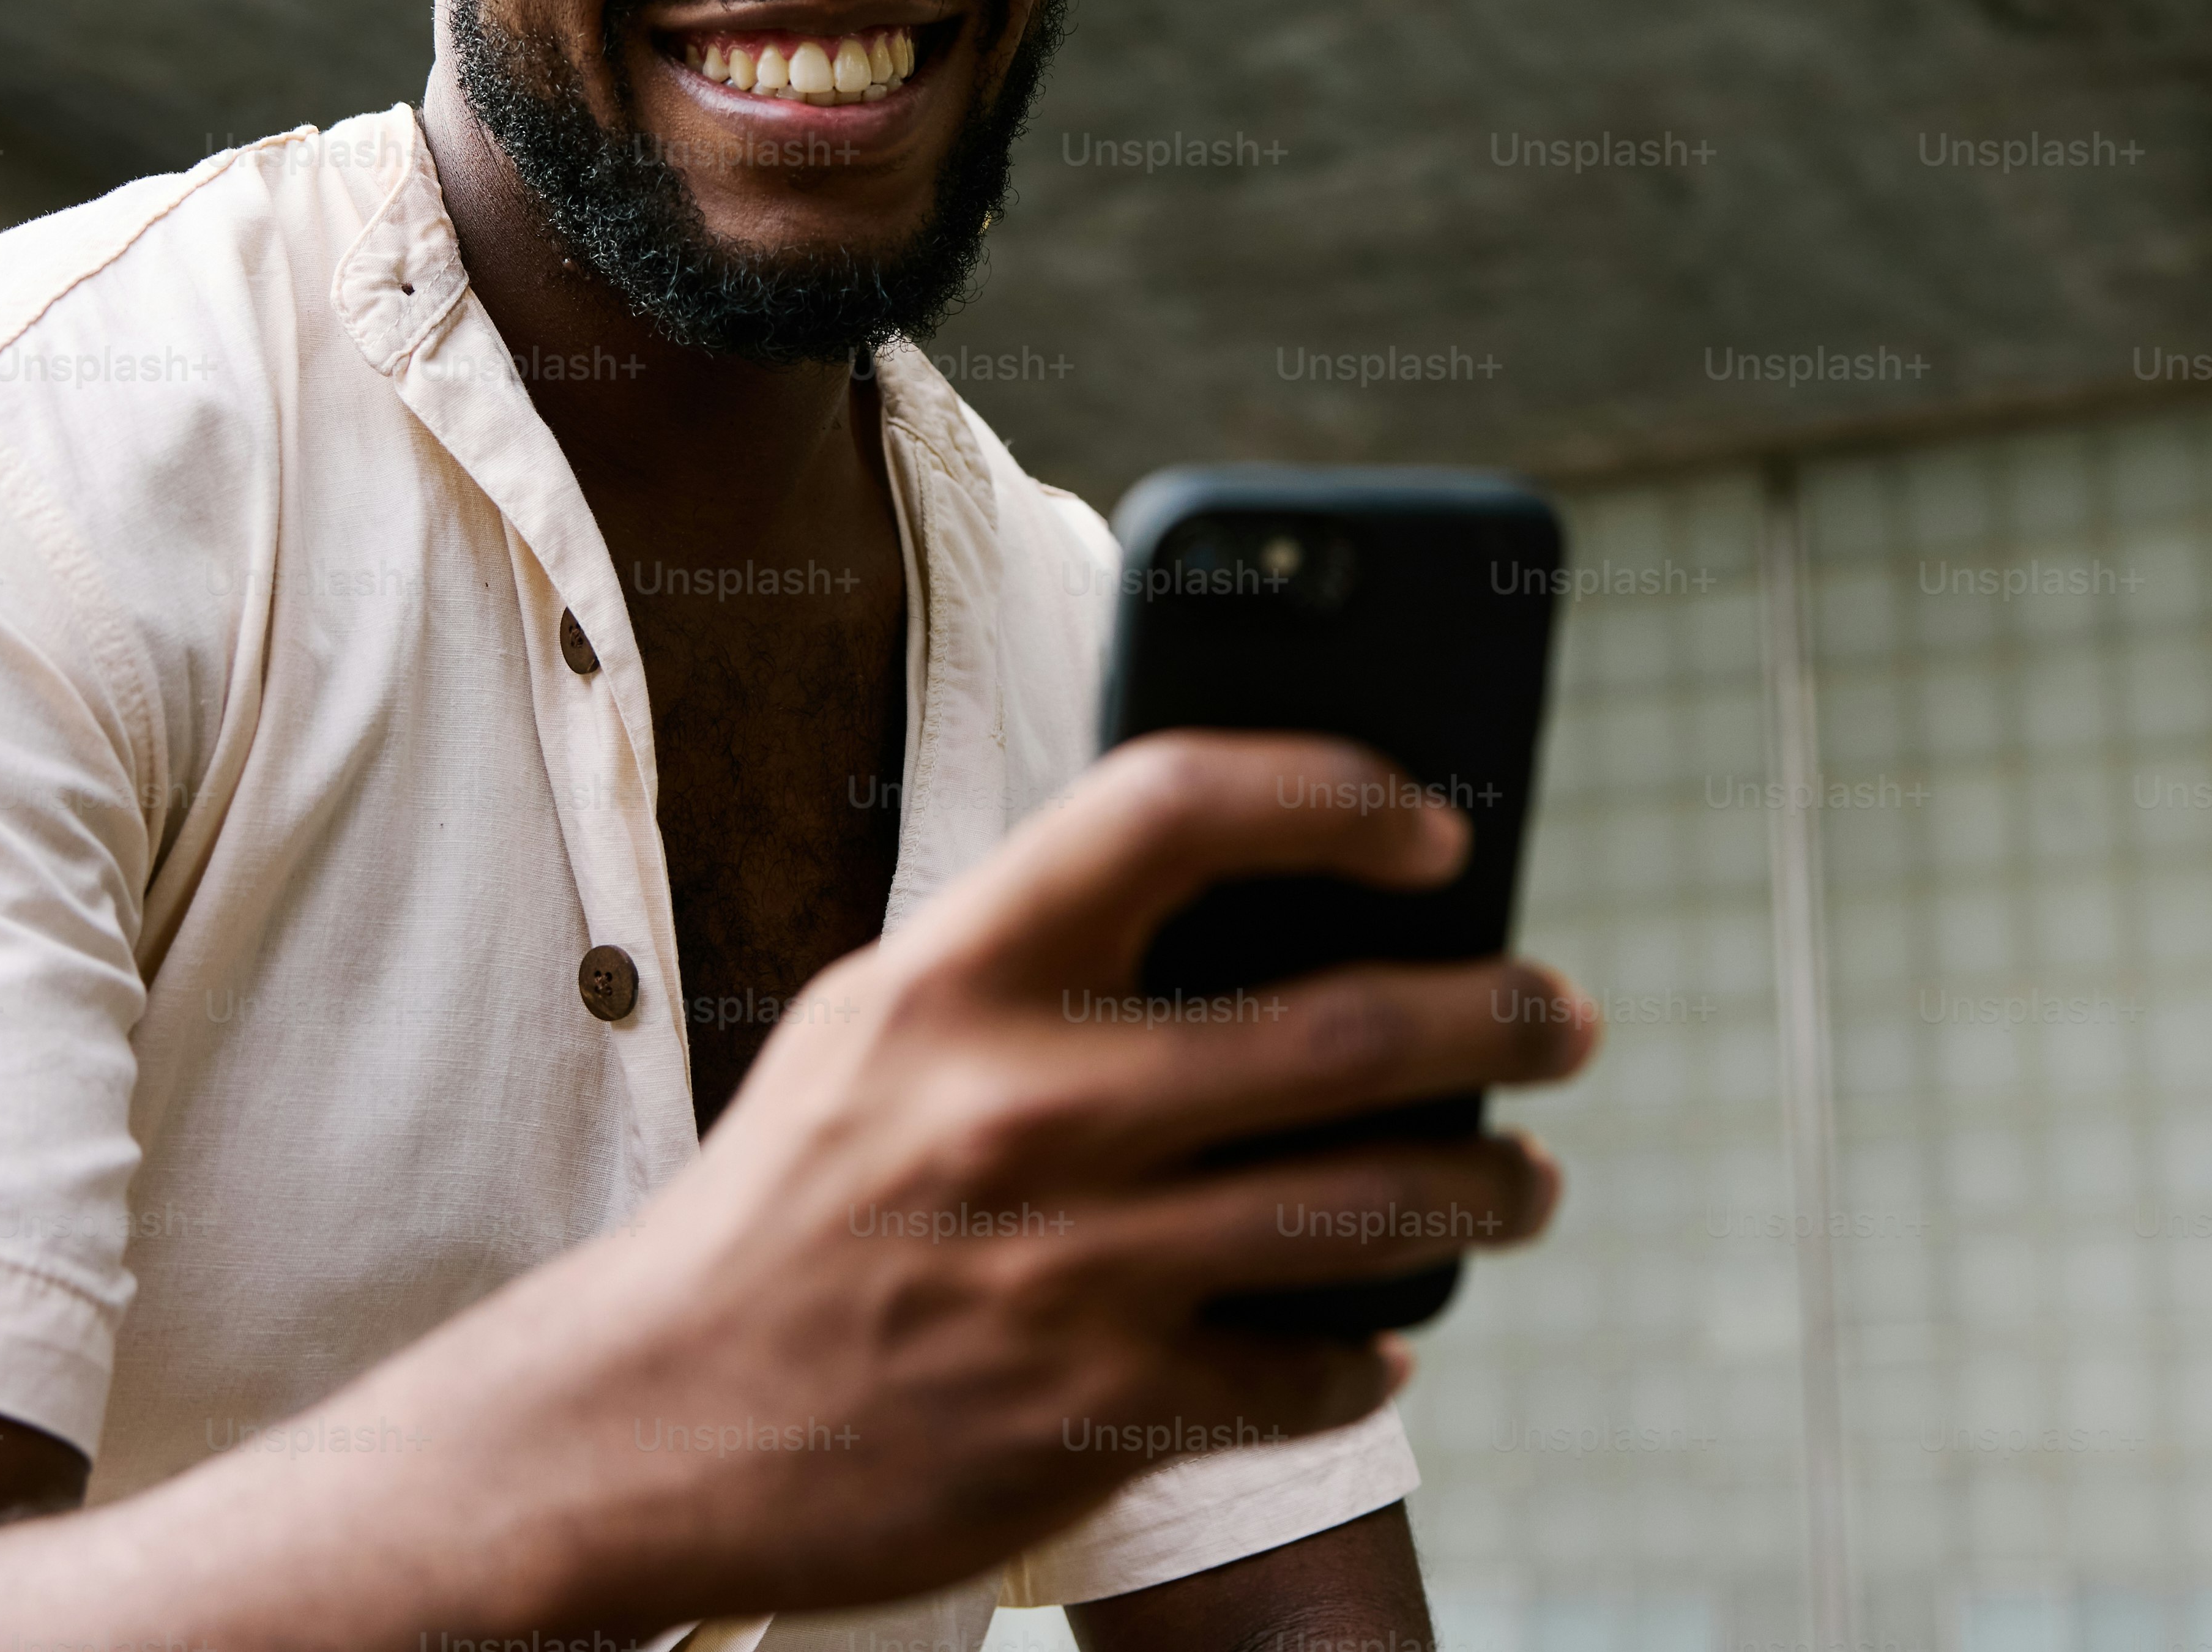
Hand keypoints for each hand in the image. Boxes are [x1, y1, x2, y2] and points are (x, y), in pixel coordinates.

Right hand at [380, 727, 1596, 1628]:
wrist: (646, 1420)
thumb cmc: (796, 1193)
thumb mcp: (880, 1022)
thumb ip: (1038, 948)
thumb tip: (1257, 887)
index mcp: (957, 972)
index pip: (1173, 805)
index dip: (1330, 791)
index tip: (1431, 830)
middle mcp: (1018, 1105)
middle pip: (1334, 1025)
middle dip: (1495, 1013)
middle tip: (1565, 1014)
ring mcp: (1064, 1266)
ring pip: (1362, 1208)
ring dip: (1485, 1186)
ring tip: (1528, 1176)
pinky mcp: (1088, 1409)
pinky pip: (1302, 1372)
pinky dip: (1367, 1351)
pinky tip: (1388, 1330)